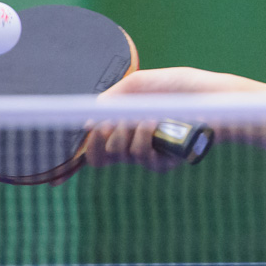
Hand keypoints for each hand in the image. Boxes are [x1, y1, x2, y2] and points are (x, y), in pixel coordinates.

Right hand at [66, 67, 238, 176]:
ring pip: (117, 154)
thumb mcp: (142, 84)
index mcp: (124, 124)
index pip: (93, 148)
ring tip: (147, 119)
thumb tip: (88, 120)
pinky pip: (140, 158)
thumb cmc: (183, 86)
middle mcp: (133, 142)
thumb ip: (113, 97)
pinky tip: (155, 125)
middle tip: (108, 125)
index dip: (70, 166)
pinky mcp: (165, 162)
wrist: (214, 96)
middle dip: (97, 141)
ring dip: (125, 134)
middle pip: (98, 157)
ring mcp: (149, 154)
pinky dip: (142, 138)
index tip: (52, 182)